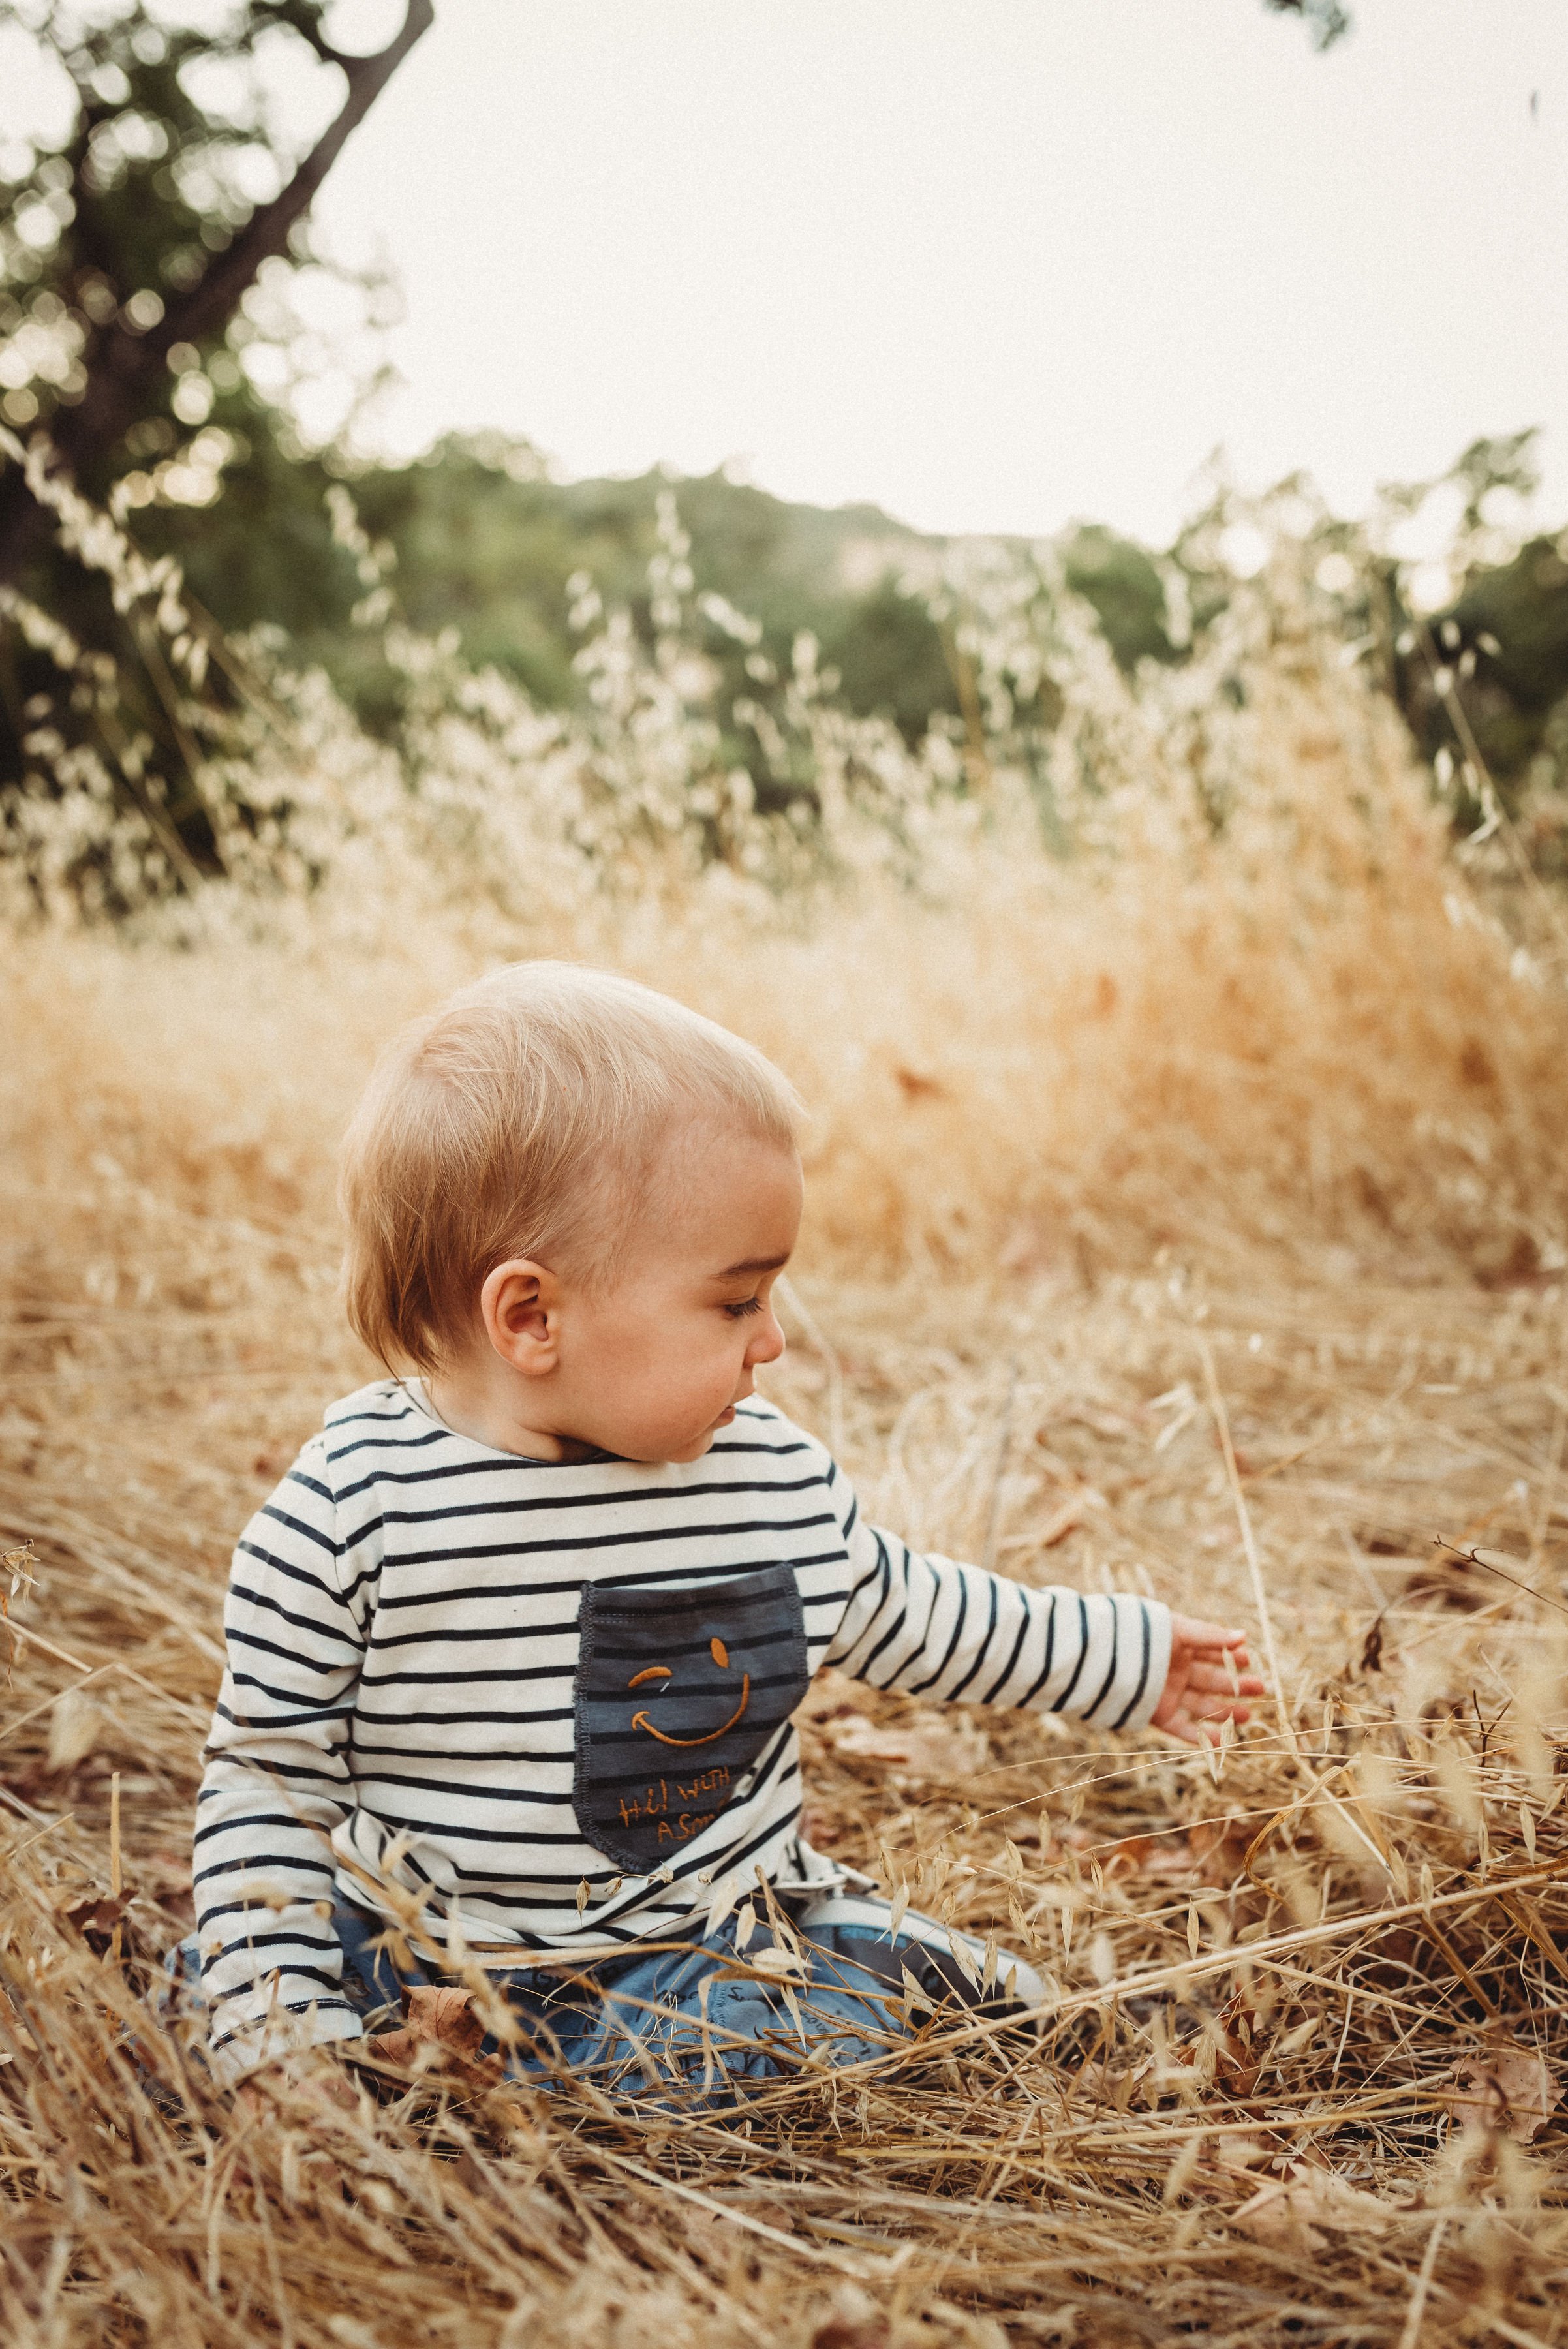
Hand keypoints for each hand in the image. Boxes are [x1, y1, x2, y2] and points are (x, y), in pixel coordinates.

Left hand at [1151, 1615, 1265, 1746]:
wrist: (1105, 1657)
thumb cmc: (1142, 1636)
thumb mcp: (1178, 1631)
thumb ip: (1210, 1636)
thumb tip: (1244, 1636)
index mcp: (1178, 1647)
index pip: (1210, 1652)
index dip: (1231, 1657)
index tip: (1249, 1660)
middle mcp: (1174, 1671)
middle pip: (1211, 1680)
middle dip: (1236, 1685)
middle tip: (1260, 1688)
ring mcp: (1167, 1693)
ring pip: (1201, 1704)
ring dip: (1225, 1711)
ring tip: (1247, 1715)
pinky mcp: (1157, 1714)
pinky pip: (1183, 1727)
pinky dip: (1202, 1736)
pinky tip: (1223, 1741)